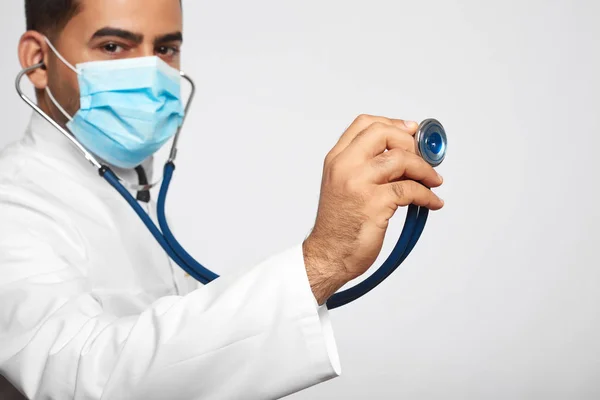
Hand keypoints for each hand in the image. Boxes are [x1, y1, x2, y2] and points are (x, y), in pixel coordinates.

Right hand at [303, 114, 444, 304]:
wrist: (329, 254)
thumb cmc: (338, 224)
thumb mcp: (342, 184)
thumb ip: (363, 165)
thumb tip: (402, 153)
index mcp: (336, 159)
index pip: (364, 124)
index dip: (393, 124)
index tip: (410, 132)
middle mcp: (345, 167)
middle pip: (383, 133)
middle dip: (410, 142)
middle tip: (422, 158)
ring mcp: (359, 184)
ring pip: (401, 159)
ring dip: (425, 170)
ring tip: (433, 181)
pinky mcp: (374, 204)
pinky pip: (410, 190)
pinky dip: (427, 195)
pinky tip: (432, 201)